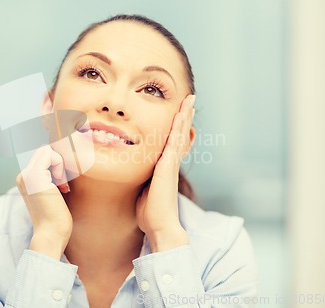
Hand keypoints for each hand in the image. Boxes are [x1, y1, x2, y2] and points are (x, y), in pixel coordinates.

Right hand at [16, 145, 71, 259]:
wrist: (51, 234)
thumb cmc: (56, 218)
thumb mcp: (54, 193)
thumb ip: (53, 178)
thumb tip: (65, 162)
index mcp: (25, 180)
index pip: (42, 156)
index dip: (56, 163)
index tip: (62, 184)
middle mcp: (23, 176)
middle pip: (44, 150)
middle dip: (58, 162)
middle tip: (62, 184)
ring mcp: (26, 175)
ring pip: (46, 150)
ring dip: (59, 164)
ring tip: (61, 186)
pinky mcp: (34, 175)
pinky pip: (50, 154)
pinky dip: (60, 165)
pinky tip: (60, 185)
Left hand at [136, 94, 195, 251]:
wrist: (160, 225)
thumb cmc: (150, 212)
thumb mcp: (144, 190)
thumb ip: (143, 179)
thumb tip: (136, 176)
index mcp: (165, 167)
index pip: (171, 141)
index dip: (176, 126)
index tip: (179, 111)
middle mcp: (170, 162)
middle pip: (179, 133)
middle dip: (184, 116)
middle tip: (189, 99)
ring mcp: (171, 163)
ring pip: (180, 134)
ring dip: (185, 116)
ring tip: (189, 100)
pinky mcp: (168, 166)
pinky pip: (175, 142)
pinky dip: (179, 127)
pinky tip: (181, 114)